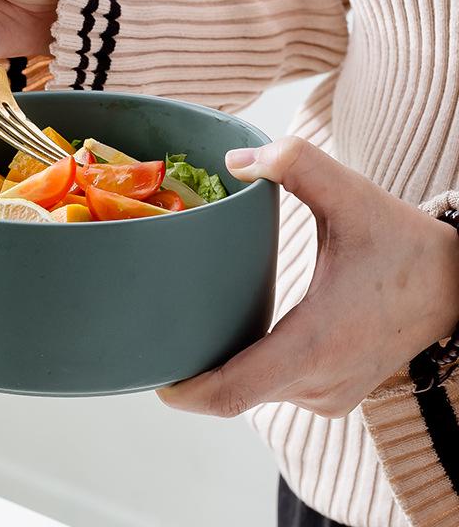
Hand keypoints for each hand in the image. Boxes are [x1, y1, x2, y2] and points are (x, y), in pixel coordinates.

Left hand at [157, 137, 458, 418]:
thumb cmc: (402, 242)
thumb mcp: (351, 193)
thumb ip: (295, 164)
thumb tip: (233, 161)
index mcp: (315, 343)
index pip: (234, 392)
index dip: (187, 391)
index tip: (154, 376)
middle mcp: (318, 383)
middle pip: (234, 392)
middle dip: (192, 371)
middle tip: (159, 331)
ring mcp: (328, 396)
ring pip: (254, 393)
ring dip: (220, 367)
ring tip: (189, 327)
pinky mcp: (333, 395)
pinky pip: (274, 389)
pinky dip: (247, 369)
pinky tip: (231, 335)